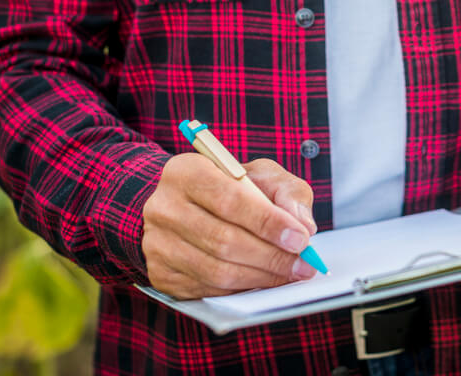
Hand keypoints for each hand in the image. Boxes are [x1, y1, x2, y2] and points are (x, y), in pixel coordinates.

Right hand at [142, 154, 318, 298]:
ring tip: (290, 274)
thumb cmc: (230, 186)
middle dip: (271, 256)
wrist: (187, 205)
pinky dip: (242, 288)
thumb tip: (303, 225)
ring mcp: (156, 243)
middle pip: (223, 240)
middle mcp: (163, 207)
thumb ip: (287, 191)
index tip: (301, 239)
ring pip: (216, 270)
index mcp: (186, 172)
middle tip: (304, 264)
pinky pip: (207, 289)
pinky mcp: (160, 274)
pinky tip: (264, 280)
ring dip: (261, 277)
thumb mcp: (261, 174)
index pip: (229, 200)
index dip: (268, 223)